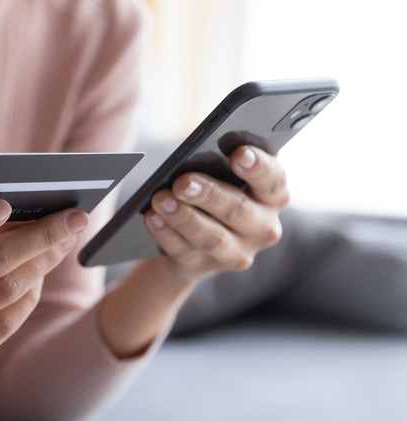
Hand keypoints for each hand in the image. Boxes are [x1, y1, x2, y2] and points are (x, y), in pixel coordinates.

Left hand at [144, 145, 288, 280]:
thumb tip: (201, 149)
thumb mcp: (226, 173)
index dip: (258, 167)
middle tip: (182, 182)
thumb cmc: (216, 190)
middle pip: (238, 210)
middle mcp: (263, 228)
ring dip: (183, 217)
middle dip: (209, 194)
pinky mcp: (206, 266)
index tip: (239, 154)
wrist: (197, 237)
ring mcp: (236, 252)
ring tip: (160, 199)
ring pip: (211, 237)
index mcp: (273, 196)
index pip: (274, 180)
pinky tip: (152, 217)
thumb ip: (223, 160)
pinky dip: (166, 233)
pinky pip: (184, 251)